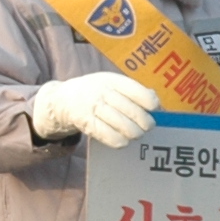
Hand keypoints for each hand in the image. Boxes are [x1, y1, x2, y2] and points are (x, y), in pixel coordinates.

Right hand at [27, 72, 159, 148]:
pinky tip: (123, 140)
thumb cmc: (96, 92)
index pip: (138, 91)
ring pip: (123, 125)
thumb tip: (156, 102)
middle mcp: (102, 92)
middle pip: (133, 111)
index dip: (150, 102)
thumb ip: (133, 90)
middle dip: (145, 123)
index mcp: (112, 80)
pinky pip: (108, 135)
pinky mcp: (86, 122)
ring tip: (136, 134)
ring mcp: (93, 107)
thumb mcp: (112, 83)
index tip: (154, 109)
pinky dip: (119, 141)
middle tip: (147, 126)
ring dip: (134, 133)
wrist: (63, 99)